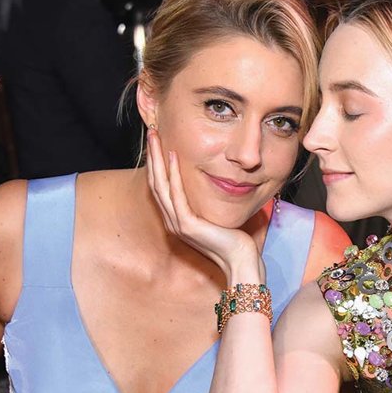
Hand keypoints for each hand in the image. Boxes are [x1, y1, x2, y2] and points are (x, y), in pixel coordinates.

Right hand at [145, 129, 264, 283]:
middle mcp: (173, 220)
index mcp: (177, 218)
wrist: (241, 259)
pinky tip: (174, 157)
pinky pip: (177, 195)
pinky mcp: (188, 226)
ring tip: (155, 138)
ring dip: (158, 159)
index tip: (158, 142)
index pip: (162, 186)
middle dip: (153, 156)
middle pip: (156, 182)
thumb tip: (213, 179)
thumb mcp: (215, 214)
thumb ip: (207, 200)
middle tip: (151, 132)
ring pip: (161, 185)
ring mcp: (178, 224)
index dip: (158, 163)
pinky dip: (174, 174)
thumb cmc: (233, 238)